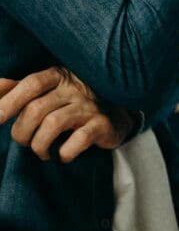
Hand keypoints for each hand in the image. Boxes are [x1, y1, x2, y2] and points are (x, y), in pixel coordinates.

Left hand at [0, 67, 133, 162]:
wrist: (116, 113)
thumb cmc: (73, 102)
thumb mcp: (49, 89)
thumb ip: (21, 89)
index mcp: (58, 75)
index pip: (30, 84)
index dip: (9, 101)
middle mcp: (74, 88)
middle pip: (36, 109)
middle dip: (22, 132)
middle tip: (25, 143)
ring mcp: (89, 106)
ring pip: (53, 124)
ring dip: (39, 145)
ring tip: (42, 152)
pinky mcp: (102, 125)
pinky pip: (78, 139)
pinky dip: (65, 152)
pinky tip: (63, 155)